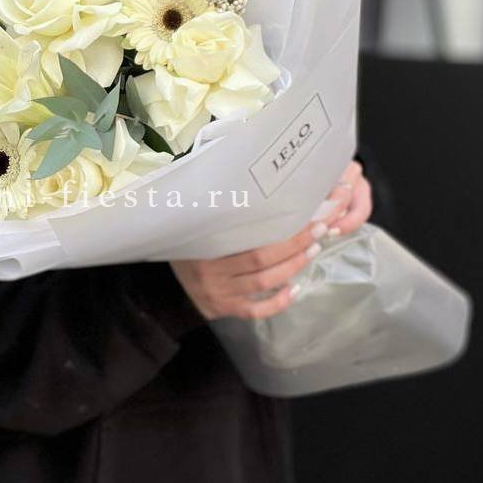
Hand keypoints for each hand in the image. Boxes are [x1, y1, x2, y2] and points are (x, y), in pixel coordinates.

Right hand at [170, 161, 372, 320]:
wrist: (160, 286)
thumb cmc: (183, 242)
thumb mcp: (193, 222)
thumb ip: (217, 205)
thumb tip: (245, 172)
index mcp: (204, 242)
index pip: (251, 235)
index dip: (284, 227)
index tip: (310, 212)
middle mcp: (212, 270)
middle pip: (262, 259)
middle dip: (296, 243)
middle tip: (322, 227)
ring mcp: (219, 293)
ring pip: (263, 283)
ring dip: (292, 266)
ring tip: (314, 249)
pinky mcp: (223, 309)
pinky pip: (255, 310)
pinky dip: (277, 302)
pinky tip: (296, 289)